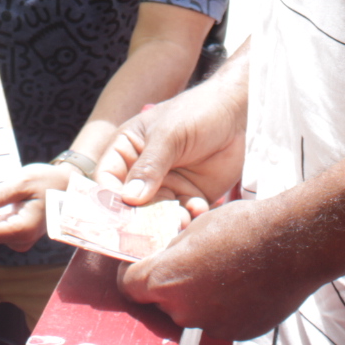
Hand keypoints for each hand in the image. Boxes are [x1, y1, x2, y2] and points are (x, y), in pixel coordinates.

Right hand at [96, 76, 245, 211]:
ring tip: (181, 220)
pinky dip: (189, 218)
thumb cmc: (196, 112)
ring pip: (157, 215)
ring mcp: (166, 186)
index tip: (116, 221)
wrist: (236, 113)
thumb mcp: (169, 134)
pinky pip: (183, 216)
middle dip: (139, 220)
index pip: (107, 179)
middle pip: (131, 205)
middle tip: (150, 233)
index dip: (108, 201)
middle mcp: (142, 172)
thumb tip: (128, 199)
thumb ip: (150, 166)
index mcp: (127, 150)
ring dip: (166, 223)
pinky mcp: (189, 196)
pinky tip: (199, 208)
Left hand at [118, 198, 320, 337]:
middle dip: (171, 281)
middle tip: (192, 259)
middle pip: (162, 299)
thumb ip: (172, 249)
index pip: (129, 286)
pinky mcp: (236, 331)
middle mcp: (183, 310)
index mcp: (165, 280)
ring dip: (199, 293)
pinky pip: (218, 317)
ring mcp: (210, 324)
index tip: (141, 263)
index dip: (132, 272)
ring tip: (224, 267)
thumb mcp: (196, 225)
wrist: (292, 244)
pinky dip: (224, 304)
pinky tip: (243, 282)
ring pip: (192, 309)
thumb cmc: (244, 227)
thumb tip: (166, 255)